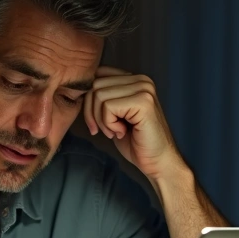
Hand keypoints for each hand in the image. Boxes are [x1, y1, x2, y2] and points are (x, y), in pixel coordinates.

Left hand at [83, 66, 182, 180]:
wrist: (157, 162)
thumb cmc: (136, 141)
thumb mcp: (115, 114)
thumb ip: (104, 97)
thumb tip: (81, 88)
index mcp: (134, 79)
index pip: (97, 75)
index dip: (90, 100)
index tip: (96, 122)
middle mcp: (141, 80)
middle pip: (95, 85)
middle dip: (92, 112)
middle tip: (107, 130)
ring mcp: (144, 89)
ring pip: (99, 96)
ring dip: (102, 120)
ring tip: (116, 131)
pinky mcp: (143, 102)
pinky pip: (108, 107)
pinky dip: (109, 124)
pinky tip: (122, 132)